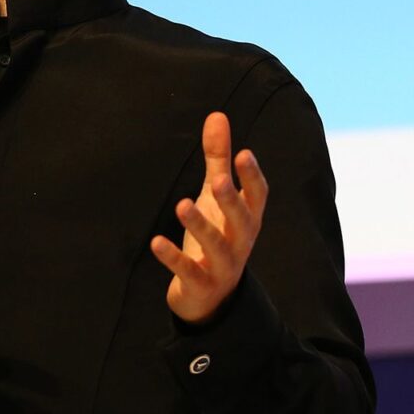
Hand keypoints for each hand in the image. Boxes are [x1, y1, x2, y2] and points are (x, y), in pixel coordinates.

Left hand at [151, 111, 268, 324]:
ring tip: (182, 205)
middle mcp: (240, 242)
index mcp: (247, 219)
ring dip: (200, 226)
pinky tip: (156, 242)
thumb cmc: (216, 234)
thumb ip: (218, 158)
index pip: (258, 197)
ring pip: (216, 247)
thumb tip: (217, 115)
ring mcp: (222, 266)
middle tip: (217, 181)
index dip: (252, 177)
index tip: (244, 154)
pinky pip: (188, 271)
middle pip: (242, 221)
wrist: (210, 298)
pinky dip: (173, 258)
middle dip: (231, 201)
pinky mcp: (200, 285)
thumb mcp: (216, 196)